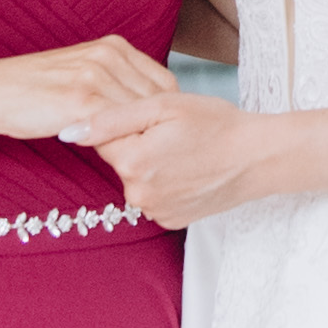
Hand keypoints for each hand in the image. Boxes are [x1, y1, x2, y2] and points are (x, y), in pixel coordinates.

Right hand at [0, 36, 171, 148]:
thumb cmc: (36, 90)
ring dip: (140, 141)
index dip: (167, 115)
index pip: (165, 84)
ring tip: (137, 161)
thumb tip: (147, 114)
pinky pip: (117, 128)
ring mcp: (97, 76)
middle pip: (158, 101)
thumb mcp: (83, 73)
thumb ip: (115, 84)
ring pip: (140, 117)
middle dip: (157, 130)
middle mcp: (110, 55)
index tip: (163, 136)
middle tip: (155, 155)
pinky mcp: (81, 100)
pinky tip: (114, 160)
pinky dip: (121, 146)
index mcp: (115, 46)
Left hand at [73, 68, 265, 229]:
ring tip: (185, 151)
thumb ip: (111, 118)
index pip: (104, 137)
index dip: (128, 122)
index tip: (155, 119)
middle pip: (121, 160)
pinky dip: (166, 182)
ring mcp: (155, 212)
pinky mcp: (170, 221)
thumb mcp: (163, 106)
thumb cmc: (216, 124)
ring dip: (152, 163)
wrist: (258, 158)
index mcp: (132, 162)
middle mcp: (138, 195)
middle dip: (139, 143)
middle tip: (174, 132)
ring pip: (137, 178)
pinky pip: (154, 195)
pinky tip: (189, 170)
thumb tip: (69, 132)